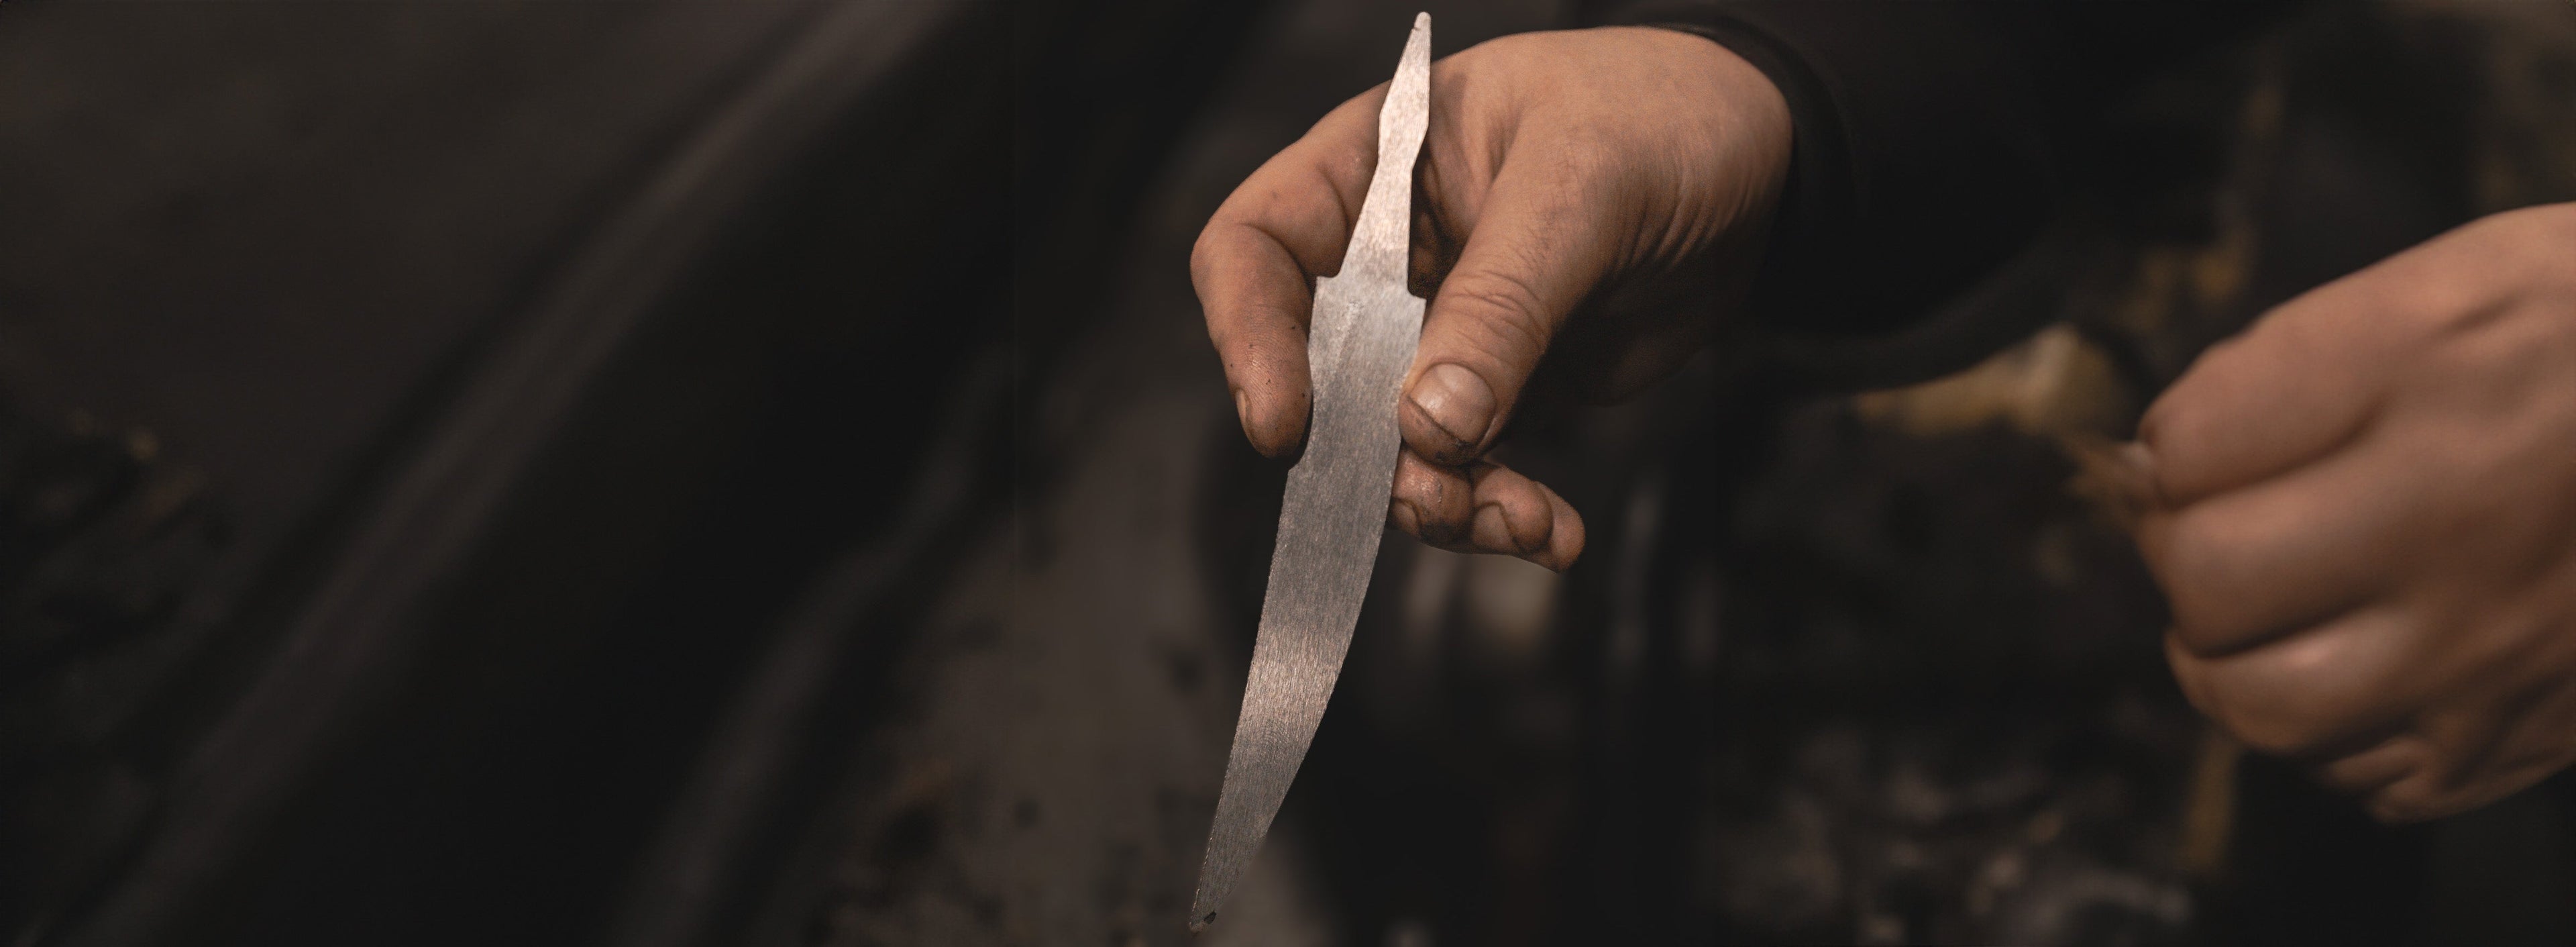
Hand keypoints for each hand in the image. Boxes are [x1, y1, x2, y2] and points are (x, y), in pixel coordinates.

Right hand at [1193, 27, 1790, 569]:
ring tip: (1520, 522)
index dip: (1249, 339)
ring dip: (1444, 500)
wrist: (1766, 159)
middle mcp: (1388, 259)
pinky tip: (1553, 530)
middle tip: (1436, 495)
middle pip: (1317, 375)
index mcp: (1371, 168)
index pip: (1255, 249)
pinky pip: (1473, 469)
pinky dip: (1504, 511)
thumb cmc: (1663, 116)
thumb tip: (1428, 424)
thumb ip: (1504, 301)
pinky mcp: (1504, 390)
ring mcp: (1443, 332)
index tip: (1288, 425)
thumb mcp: (1583, 184)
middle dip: (1367, 453)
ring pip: (1394, 444)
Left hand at [2126, 202, 2575, 820]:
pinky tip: (2358, 672)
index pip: (2186, 451)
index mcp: (2431, 377)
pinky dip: (2329, 739)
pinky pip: (2360, 779)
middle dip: (2184, 554)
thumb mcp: (2455, 283)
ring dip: (2225, 662)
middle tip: (2221, 531)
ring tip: (2257, 617)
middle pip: (2205, 581)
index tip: (2203, 446)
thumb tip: (2152, 461)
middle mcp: (2459, 518)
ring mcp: (2495, 645)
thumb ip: (2284, 368)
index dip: (2169, 451)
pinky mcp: (2525, 732)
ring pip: (2262, 704)